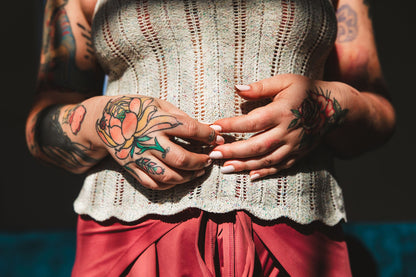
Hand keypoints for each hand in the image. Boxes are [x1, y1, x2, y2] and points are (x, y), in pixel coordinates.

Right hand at [95, 96, 222, 189]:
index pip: (190, 130)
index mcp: (157, 121)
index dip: (208, 136)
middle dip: (201, 161)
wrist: (104, 121)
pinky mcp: (131, 168)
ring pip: (169, 176)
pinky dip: (171, 184)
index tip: (218, 138)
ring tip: (199, 170)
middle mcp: (147, 140)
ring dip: (189, 176)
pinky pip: (154, 183)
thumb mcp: (159, 104)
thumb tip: (208, 128)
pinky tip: (181, 178)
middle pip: (181, 159)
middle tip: (210, 159)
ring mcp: (138, 157)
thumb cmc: (137, 108)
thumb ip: (182, 117)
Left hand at [209, 74, 347, 180]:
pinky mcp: (298, 154)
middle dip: (233, 151)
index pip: (253, 121)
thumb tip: (237, 89)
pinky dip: (265, 173)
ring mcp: (294, 145)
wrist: (333, 107)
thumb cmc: (305, 90)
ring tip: (225, 168)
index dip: (232, 125)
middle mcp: (288, 131)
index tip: (214, 127)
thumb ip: (261, 87)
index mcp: (282, 111)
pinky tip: (250, 176)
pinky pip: (280, 167)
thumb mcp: (284, 81)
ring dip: (245, 165)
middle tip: (213, 154)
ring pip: (267, 159)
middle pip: (257, 145)